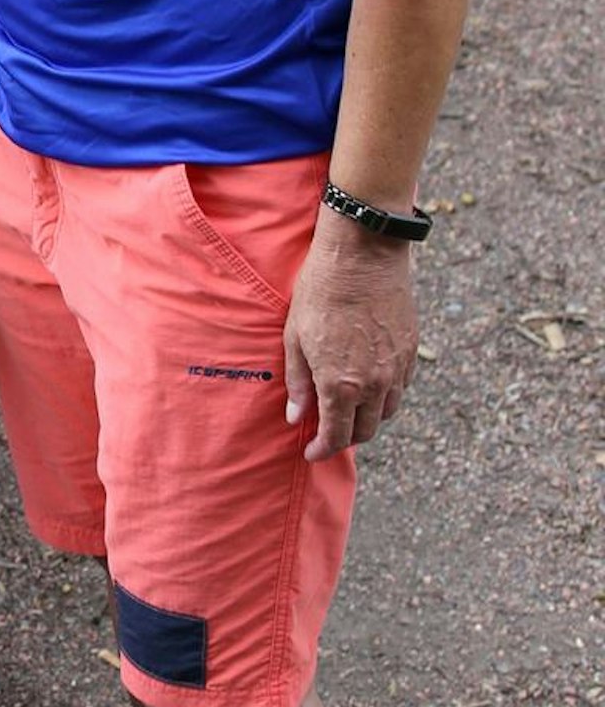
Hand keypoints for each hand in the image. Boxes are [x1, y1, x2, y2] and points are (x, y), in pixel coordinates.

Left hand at [283, 215, 418, 459]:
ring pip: (386, 412)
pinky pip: (400, 387)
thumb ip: (298, 382)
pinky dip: (384, 395)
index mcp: (341, 384)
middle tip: (328, 431)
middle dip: (345, 437)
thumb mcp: (295, 337)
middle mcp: (375, 384)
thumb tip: (297, 417)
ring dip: (367, 417)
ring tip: (347, 407)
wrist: (364, 254)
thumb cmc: (320, 291)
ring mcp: (397, 368)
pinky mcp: (411, 350)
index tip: (312, 452)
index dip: (323, 450)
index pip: (337, 436)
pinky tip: (368, 382)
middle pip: (365, 430)